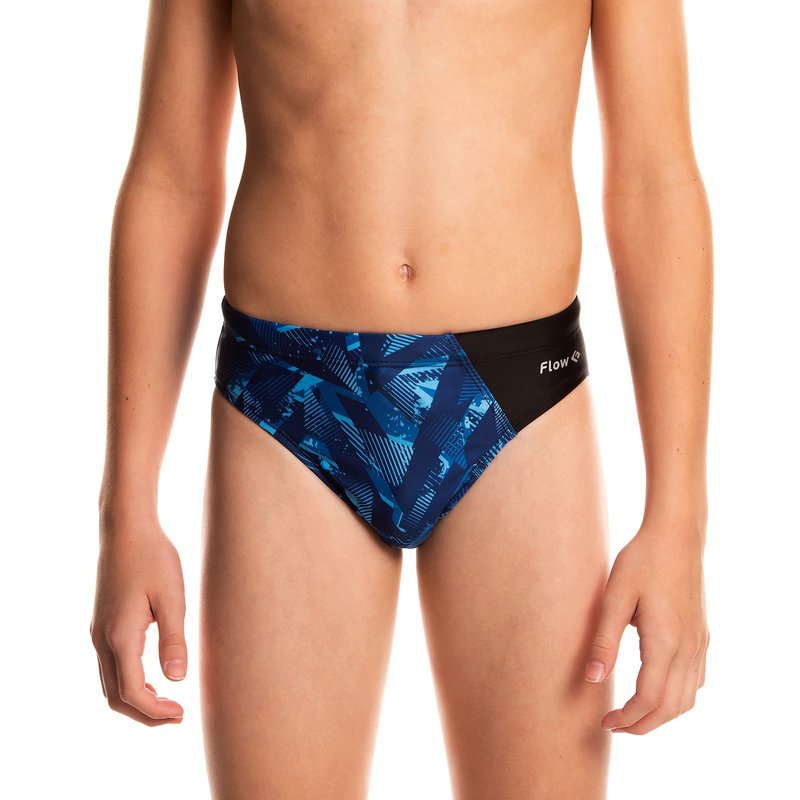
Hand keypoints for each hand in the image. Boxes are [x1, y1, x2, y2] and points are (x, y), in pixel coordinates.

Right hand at [90, 514, 186, 725]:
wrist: (126, 529)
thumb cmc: (153, 558)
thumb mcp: (172, 598)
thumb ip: (174, 640)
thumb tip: (177, 680)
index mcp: (120, 636)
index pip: (132, 693)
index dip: (155, 712)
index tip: (182, 714)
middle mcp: (102, 639)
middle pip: (116, 697)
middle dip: (144, 714)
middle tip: (177, 716)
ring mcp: (99, 632)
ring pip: (110, 683)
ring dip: (136, 700)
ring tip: (168, 703)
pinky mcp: (103, 623)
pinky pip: (110, 667)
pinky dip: (128, 682)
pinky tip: (153, 677)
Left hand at [583, 518, 708, 733]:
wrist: (676, 535)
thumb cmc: (641, 561)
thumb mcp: (614, 597)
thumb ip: (604, 641)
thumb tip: (592, 679)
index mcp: (666, 642)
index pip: (650, 700)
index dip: (626, 718)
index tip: (604, 721)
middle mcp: (689, 649)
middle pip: (671, 708)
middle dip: (642, 725)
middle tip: (613, 725)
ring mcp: (700, 643)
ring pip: (688, 699)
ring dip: (661, 715)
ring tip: (631, 714)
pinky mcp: (702, 635)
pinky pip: (696, 681)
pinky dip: (678, 698)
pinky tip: (658, 690)